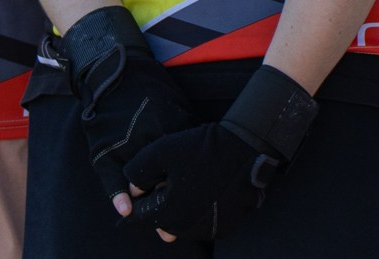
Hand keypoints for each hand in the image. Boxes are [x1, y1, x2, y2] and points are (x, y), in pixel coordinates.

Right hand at [58, 7, 194, 213]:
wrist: (113, 73)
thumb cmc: (149, 90)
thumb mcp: (176, 104)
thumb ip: (187, 129)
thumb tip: (205, 148)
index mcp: (170, 128)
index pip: (185, 161)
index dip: (191, 180)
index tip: (200, 197)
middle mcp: (149, 138)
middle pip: (165, 177)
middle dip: (173, 196)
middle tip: (181, 217)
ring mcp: (126, 146)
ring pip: (140, 180)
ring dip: (149, 200)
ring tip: (161, 220)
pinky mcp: (104, 150)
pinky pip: (111, 178)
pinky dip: (118, 196)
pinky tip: (126, 210)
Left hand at [127, 121, 268, 240]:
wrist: (246, 148)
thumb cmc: (202, 148)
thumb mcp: (162, 151)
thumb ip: (138, 172)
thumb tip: (132, 191)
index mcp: (170, 214)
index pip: (142, 216)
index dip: (140, 199)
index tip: (145, 187)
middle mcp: (189, 229)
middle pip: (163, 222)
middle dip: (160, 204)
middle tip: (170, 180)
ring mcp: (210, 230)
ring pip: (183, 223)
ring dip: (180, 208)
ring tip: (189, 181)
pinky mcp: (226, 226)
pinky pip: (203, 222)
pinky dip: (199, 210)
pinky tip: (204, 189)